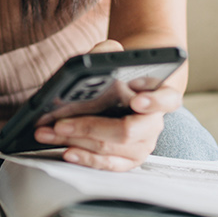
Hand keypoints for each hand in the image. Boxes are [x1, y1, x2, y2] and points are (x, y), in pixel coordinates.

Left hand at [32, 39, 182, 170]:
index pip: (167, 99)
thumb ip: (109, 52)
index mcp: (160, 96)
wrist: (124, 94)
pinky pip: (107, 164)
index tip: (136, 100)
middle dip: (91, 127)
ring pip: (110, 148)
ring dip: (76, 141)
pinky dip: (85, 158)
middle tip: (62, 122)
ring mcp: (142, 145)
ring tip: (50, 132)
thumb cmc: (120, 78)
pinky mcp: (128, 161)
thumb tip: (101, 52)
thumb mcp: (116, 60)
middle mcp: (154, 124)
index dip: (153, 102)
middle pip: (127, 131)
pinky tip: (67, 150)